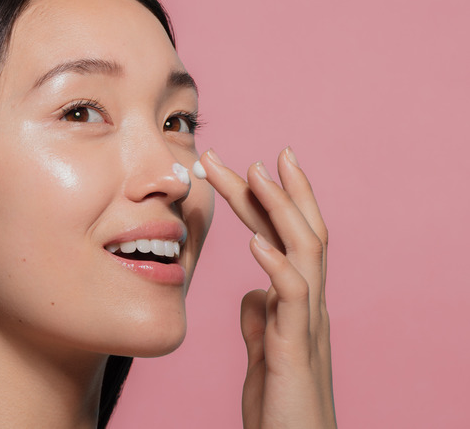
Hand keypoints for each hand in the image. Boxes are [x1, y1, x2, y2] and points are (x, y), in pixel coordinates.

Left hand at [197, 147, 335, 427]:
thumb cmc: (281, 401)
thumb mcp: (264, 349)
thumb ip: (260, 316)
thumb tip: (251, 291)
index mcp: (294, 300)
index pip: (283, 237)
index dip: (268, 201)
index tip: (248, 165)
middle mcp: (307, 302)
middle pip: (298, 231)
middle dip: (274, 189)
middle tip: (247, 153)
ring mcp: (306, 322)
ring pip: (306, 252)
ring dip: (281, 210)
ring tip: (256, 174)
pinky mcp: (296, 349)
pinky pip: (292, 298)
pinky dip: (277, 266)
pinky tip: (257, 243)